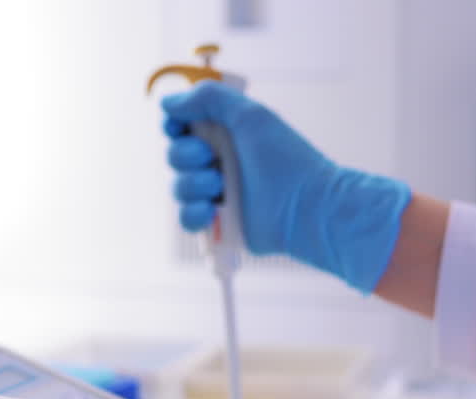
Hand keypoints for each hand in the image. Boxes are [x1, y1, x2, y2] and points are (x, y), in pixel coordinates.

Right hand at [160, 81, 410, 292]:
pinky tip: (212, 212)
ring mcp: (218, 193)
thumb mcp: (250, 115)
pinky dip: (193, 215)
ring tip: (220, 188)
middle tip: (210, 158)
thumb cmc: (286, 159)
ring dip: (192, 186)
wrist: (306, 207)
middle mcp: (219, 161)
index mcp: (225, 133)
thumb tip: (168, 100)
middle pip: (174, 155)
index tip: (177, 127)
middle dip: (185, 156)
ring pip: (177, 187)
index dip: (172, 125)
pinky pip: (186, 219)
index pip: (182, 124)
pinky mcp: (219, 223)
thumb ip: (210, 98)